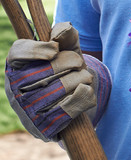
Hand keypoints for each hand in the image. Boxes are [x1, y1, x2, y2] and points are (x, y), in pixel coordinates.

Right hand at [4, 22, 111, 140]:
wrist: (74, 104)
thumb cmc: (68, 71)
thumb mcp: (69, 50)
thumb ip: (67, 36)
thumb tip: (63, 29)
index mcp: (16, 67)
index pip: (17, 54)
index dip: (35, 50)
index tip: (55, 49)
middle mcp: (15, 90)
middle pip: (42, 72)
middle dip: (68, 63)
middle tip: (79, 62)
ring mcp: (26, 112)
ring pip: (56, 91)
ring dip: (79, 80)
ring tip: (86, 77)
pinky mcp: (41, 129)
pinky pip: (64, 112)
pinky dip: (82, 99)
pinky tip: (86, 92)